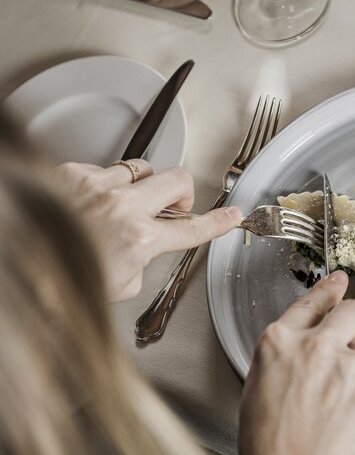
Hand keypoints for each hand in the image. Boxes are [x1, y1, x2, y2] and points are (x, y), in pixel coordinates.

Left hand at [53, 160, 241, 301]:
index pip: (193, 228)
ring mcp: (97, 186)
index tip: (232, 215)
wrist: (18, 265)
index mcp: (139, 239)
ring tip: (126, 203)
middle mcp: (122, 207)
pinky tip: (93, 201)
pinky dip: (105, 184)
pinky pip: (104, 169)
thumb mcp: (119, 285)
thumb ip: (142, 262)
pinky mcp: (71, 174)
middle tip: (174, 204)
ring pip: (142, 169)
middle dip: (183, 192)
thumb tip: (142, 248)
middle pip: (178, 179)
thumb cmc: (59, 281)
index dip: (219, 222)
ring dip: (143, 186)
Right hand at [239, 270, 354, 454]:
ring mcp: (347, 366)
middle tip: (347, 344)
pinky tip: (344, 416)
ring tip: (335, 403)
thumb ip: (287, 348)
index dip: (330, 290)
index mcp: (281, 340)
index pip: (313, 301)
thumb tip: (310, 334)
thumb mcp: (260, 378)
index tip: (341, 280)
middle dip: (354, 323)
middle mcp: (316, 345)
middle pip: (353, 312)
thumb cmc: (267, 435)